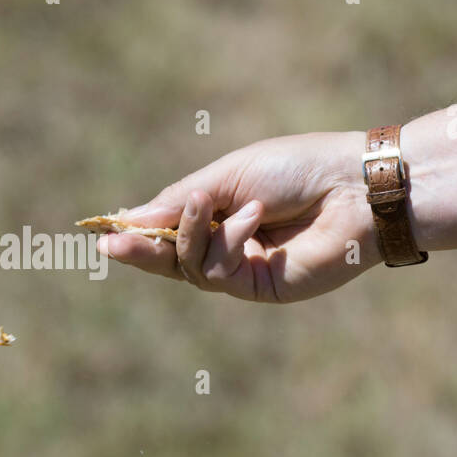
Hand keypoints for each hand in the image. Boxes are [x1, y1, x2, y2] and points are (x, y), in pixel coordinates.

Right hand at [97, 131, 380, 302]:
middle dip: (140, 249)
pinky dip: (225, 243)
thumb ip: (180, 202)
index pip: (169, 228)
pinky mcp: (260, 288)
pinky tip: (251, 218)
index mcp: (222, 210)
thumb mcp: (228, 175)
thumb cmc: (297, 168)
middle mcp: (229, 243)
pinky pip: (217, 273)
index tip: (103, 229)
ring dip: (193, 234)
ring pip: (189, 267)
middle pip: (170, 257)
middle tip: (108, 244)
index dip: (138, 230)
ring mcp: (244, 268)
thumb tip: (131, 220)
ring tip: (214, 203)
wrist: (352, 187)